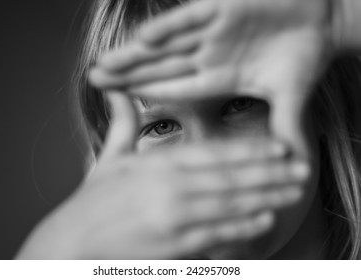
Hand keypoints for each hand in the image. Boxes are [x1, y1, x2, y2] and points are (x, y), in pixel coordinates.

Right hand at [16, 93, 308, 258]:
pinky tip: (264, 219)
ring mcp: (173, 217)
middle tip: (301, 168)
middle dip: (270, 173)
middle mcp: (169, 187)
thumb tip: (116, 91)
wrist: (70, 243)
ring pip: (229, 204)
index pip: (212, 153)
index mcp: (156, 164)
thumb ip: (121, 123)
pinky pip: (214, 234)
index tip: (278, 147)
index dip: (249, 149)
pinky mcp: (172, 245)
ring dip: (265, 197)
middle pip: (230, 178)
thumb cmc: (92, 201)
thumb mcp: (108, 158)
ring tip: (293, 191)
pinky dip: (241, 227)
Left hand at [89, 0, 333, 151]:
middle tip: (93, 79)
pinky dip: (169, 25)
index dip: (145, 91)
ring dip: (136, 52)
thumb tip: (291, 166)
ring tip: (106, 62)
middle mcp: (210, 54)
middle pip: (161, 65)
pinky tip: (142, 38)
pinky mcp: (226, 6)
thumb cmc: (305, 58)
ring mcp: (215, 30)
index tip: (117, 100)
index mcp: (218, 77)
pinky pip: (191, 15)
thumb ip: (282, 127)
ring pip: (168, 41)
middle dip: (127, 72)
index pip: (174, 86)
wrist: (327, 22)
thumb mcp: (289, 98)